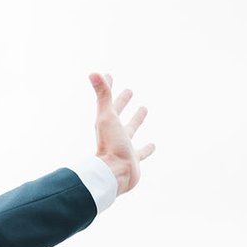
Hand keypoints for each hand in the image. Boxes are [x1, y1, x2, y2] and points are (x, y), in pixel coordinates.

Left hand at [90, 73, 154, 194]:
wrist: (114, 175)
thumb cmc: (110, 145)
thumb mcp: (107, 117)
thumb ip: (103, 95)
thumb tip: (94, 72)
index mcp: (106, 123)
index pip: (107, 101)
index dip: (108, 88)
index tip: (109, 75)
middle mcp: (114, 134)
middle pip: (118, 114)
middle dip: (122, 102)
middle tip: (129, 91)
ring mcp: (123, 146)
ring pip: (131, 130)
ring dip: (136, 120)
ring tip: (144, 109)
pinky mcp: (133, 160)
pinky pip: (141, 153)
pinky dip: (147, 148)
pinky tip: (153, 145)